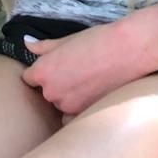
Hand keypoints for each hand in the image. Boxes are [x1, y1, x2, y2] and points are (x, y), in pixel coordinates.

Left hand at [21, 22, 137, 116]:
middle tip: (78, 70)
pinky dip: (80, 109)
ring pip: (61, 104)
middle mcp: (52, 92)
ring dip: (70, 97)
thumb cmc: (98, 40)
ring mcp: (69, 106)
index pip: (30, 78)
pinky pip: (74, 117)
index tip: (57, 66)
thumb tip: (27, 42)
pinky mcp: (87, 114)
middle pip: (46, 92)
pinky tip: (94, 94)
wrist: (130, 49)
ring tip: (89, 81)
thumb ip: (44, 46)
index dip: (43, 71)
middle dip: (57, 84)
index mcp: (43, 71)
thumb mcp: (67, 40)